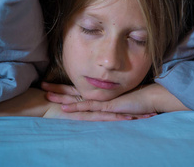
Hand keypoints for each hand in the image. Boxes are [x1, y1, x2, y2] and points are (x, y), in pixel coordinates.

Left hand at [41, 82, 188, 118]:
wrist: (152, 97)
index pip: (77, 89)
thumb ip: (109, 100)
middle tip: (41, 86)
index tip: (49, 84)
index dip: (64, 87)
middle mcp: (99, 95)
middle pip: (74, 92)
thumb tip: (101, 100)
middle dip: (57, 90)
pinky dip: (77, 108)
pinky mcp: (108, 106)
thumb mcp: (120, 100)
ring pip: (78, 98)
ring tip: (46, 96)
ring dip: (62, 97)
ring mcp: (103, 100)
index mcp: (99, 93)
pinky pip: (90, 108)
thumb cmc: (138, 98)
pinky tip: (66, 109)